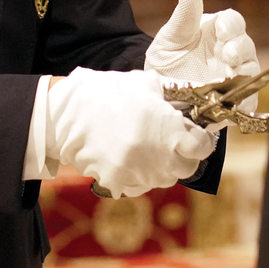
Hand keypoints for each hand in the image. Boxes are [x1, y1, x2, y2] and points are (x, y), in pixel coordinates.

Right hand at [48, 67, 214, 198]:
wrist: (65, 115)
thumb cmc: (107, 93)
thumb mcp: (146, 84)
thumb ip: (175, 95)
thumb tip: (195, 99)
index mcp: (168, 129)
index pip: (202, 147)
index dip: (201, 139)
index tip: (195, 133)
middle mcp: (158, 156)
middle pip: (188, 166)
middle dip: (185, 154)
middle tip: (174, 140)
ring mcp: (139, 174)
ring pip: (166, 178)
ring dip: (164, 164)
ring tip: (149, 145)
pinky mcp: (120, 184)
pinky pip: (142, 184)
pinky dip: (142, 173)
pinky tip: (131, 155)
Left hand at [145, 0, 259, 107]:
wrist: (159, 96)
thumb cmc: (167, 60)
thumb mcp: (171, 38)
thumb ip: (184, 15)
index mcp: (217, 31)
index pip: (233, 22)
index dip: (231, 25)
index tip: (221, 31)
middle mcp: (230, 51)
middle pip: (246, 44)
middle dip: (239, 49)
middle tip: (227, 56)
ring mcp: (235, 76)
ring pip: (251, 69)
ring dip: (242, 72)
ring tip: (227, 77)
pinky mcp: (236, 99)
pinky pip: (248, 96)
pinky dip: (244, 96)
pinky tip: (231, 97)